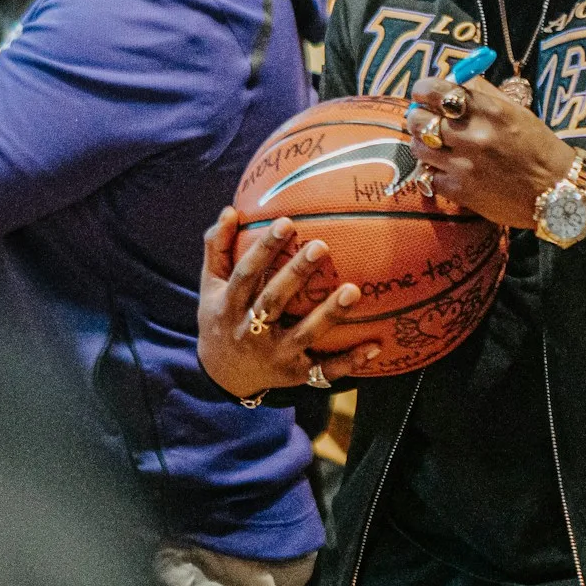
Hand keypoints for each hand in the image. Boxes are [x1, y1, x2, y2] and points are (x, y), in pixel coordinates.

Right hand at [196, 208, 381, 399]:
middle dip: (296, 274)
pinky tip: (375, 347)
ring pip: (304, 334)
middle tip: (321, 246)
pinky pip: (323, 370)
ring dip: (329, 314)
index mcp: (229, 306)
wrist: (222, 375)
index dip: (263, 249)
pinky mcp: (294, 375)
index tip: (285, 223)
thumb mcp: (210, 285)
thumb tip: (231, 210)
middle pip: (274, 301)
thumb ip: (218, 247)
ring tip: (354, 290)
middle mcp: (250, 331)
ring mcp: (274, 355)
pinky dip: (349, 361)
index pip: (246, 274)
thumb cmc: (221, 317)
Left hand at [406, 74, 579, 229]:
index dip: (423, 90)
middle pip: (419, 118)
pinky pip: (428, 176)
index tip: (423, 93)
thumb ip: (483, 93)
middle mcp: (473, 136)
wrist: (556, 191)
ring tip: (437, 145)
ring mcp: (464, 165)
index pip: (436, 90)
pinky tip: (448, 169)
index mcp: (489, 110)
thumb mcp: (516, 111)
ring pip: (418, 147)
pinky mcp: (459, 191)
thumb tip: (453, 78)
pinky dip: (434, 171)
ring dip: (423, 143)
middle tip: (426, 120)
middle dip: (419, 116)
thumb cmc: (538, 147)